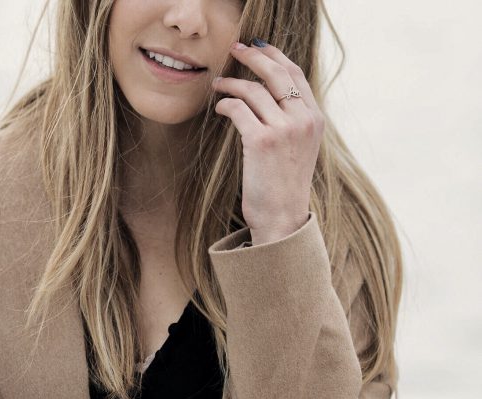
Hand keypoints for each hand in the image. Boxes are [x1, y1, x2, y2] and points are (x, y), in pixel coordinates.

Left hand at [212, 40, 324, 243]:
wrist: (282, 216)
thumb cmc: (284, 185)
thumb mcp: (299, 148)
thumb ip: (293, 121)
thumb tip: (269, 96)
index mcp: (315, 119)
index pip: (295, 75)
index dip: (275, 56)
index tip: (258, 47)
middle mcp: (303, 120)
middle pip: (277, 73)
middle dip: (253, 56)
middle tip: (234, 49)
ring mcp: (284, 130)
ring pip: (253, 90)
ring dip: (232, 83)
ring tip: (218, 84)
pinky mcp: (261, 141)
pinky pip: (238, 110)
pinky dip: (225, 104)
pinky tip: (219, 108)